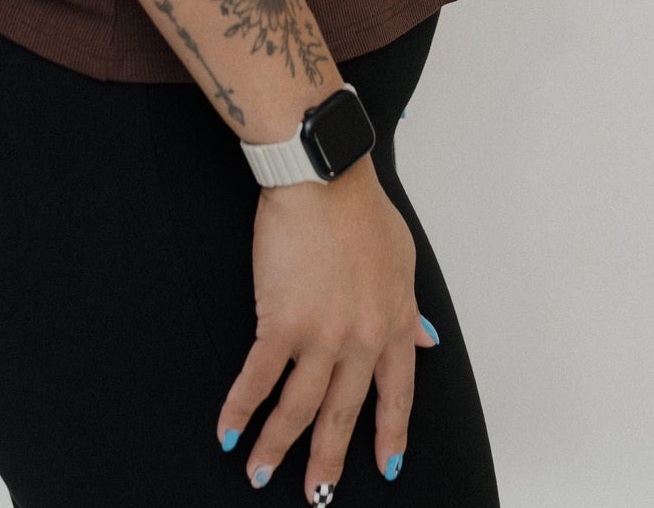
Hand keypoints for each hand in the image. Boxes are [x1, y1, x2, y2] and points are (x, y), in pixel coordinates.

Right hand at [215, 153, 437, 497]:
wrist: (323, 177)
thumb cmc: (359, 205)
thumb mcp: (402, 257)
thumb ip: (410, 305)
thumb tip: (425, 340)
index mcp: (395, 322)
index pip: (397, 393)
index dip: (390, 433)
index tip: (388, 466)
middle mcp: (362, 339)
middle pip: (344, 413)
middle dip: (328, 459)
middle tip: (318, 494)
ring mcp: (322, 335)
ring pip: (300, 408)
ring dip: (278, 447)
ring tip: (261, 474)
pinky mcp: (282, 321)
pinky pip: (258, 378)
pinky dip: (241, 408)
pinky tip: (228, 429)